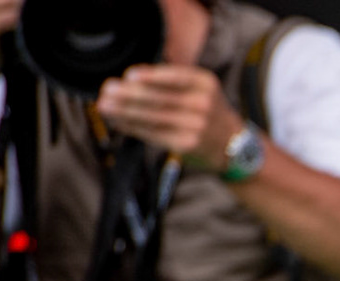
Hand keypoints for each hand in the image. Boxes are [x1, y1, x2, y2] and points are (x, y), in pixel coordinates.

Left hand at [95, 64, 241, 170]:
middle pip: (161, 98)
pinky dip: (133, 127)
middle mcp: (203, 105)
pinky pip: (154, 134)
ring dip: (125, 112)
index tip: (129, 75)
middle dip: (130, 95)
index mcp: (205, 83)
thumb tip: (129, 79)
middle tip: (108, 90)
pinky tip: (118, 121)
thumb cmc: (209, 112)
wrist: (235, 145)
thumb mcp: (201, 88)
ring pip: (153, 117)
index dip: (152, 77)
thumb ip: (173, 80)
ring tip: (104, 106)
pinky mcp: (186, 145)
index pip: (176, 77)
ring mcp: (195, 127)